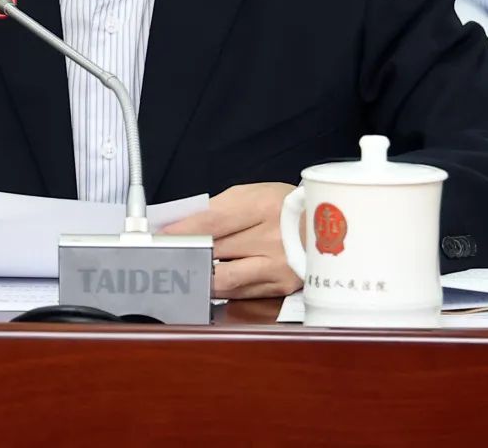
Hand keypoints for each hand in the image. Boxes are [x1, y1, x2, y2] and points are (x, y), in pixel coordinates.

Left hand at [161, 182, 301, 299]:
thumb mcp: (250, 193)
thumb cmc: (282, 206)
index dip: (182, 231)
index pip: (212, 222)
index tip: (161, 237)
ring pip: (224, 279)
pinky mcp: (280, 287)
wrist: (326, 225)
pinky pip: (239, 293)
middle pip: (215, 251)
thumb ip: (215, 209)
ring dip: (200, 276)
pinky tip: (209, 281)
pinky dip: (220, 288)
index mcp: (262, 207)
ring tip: (185, 271)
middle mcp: (271, 238)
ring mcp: (276, 266)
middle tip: (164, 256)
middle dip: (187, 254)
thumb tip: (179, 225)